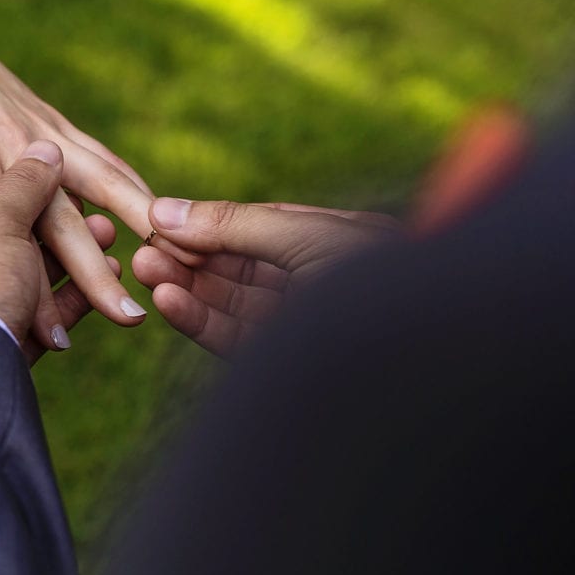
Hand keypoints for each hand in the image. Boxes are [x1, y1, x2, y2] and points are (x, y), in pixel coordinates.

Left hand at [0, 1, 167, 327]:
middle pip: (65, 218)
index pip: (6, 239)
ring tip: (176, 257)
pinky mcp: (52, 119)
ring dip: (138, 221)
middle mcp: (10, 144)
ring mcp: (38, 128)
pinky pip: (99, 155)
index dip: (32, 291)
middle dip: (97, 274)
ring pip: (100, 179)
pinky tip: (156, 211)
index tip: (54, 337)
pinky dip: (131, 183)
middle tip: (131, 316)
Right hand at [133, 198, 400, 354]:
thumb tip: (164, 209)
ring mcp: (300, 326)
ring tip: (143, 271)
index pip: (253, 228)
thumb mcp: (306, 235)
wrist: (433, 358)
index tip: (154, 221)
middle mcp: (314, 282)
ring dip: (186, 287)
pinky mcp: (287, 366)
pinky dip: (199, 319)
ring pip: (230, 303)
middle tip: (140, 251)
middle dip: (187, 257)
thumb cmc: (382, 282)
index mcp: (332, 241)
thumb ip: (234, 224)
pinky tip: (168, 301)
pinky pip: (234, 338)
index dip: (203, 225)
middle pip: (236, 267)